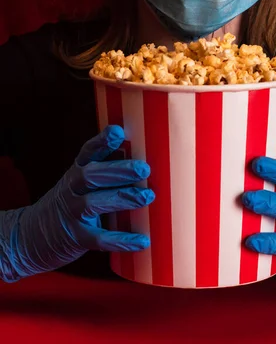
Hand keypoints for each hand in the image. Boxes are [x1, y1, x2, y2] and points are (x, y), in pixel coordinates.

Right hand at [0, 126, 153, 281]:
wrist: (29, 238)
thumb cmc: (68, 205)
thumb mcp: (79, 184)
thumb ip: (104, 172)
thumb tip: (141, 157)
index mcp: (76, 172)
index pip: (88, 152)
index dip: (102, 142)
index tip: (117, 132)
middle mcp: (72, 189)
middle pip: (91, 175)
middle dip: (118, 170)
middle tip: (144, 169)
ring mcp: (72, 214)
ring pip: (94, 203)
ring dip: (121, 198)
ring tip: (147, 196)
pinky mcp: (76, 238)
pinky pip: (99, 239)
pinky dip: (121, 240)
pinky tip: (142, 241)